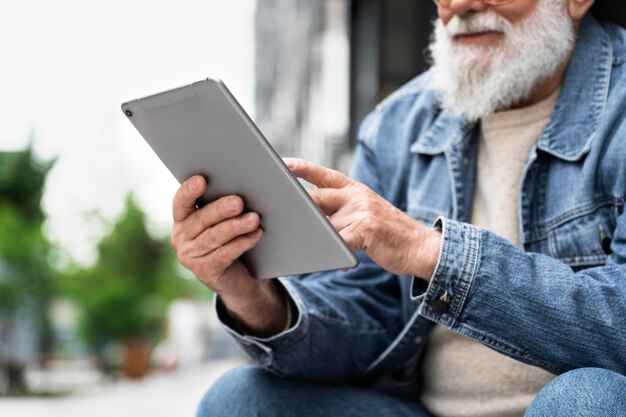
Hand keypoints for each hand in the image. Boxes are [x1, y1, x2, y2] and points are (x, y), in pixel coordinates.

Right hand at [171, 175, 286, 335]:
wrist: (236, 277)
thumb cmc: (230, 239)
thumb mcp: (223, 220)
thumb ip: (227, 203)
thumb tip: (255, 182)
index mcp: (182, 218)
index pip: (181, 202)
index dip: (189, 191)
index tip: (201, 180)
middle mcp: (181, 237)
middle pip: (201, 219)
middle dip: (221, 209)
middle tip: (238, 202)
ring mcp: (190, 256)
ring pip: (214, 237)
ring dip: (235, 227)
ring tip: (253, 219)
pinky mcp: (204, 270)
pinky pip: (224, 254)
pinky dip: (242, 243)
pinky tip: (255, 234)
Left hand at [285, 158, 440, 279]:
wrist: (421, 246)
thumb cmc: (389, 234)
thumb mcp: (366, 213)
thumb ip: (341, 211)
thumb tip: (311, 218)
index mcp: (356, 190)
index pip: (324, 175)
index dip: (303, 168)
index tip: (284, 164)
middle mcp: (357, 196)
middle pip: (318, 196)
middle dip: (298, 203)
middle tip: (277, 206)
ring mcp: (362, 211)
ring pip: (325, 224)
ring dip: (317, 237)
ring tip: (306, 244)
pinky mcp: (365, 230)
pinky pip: (339, 242)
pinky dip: (335, 254)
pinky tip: (339, 263)